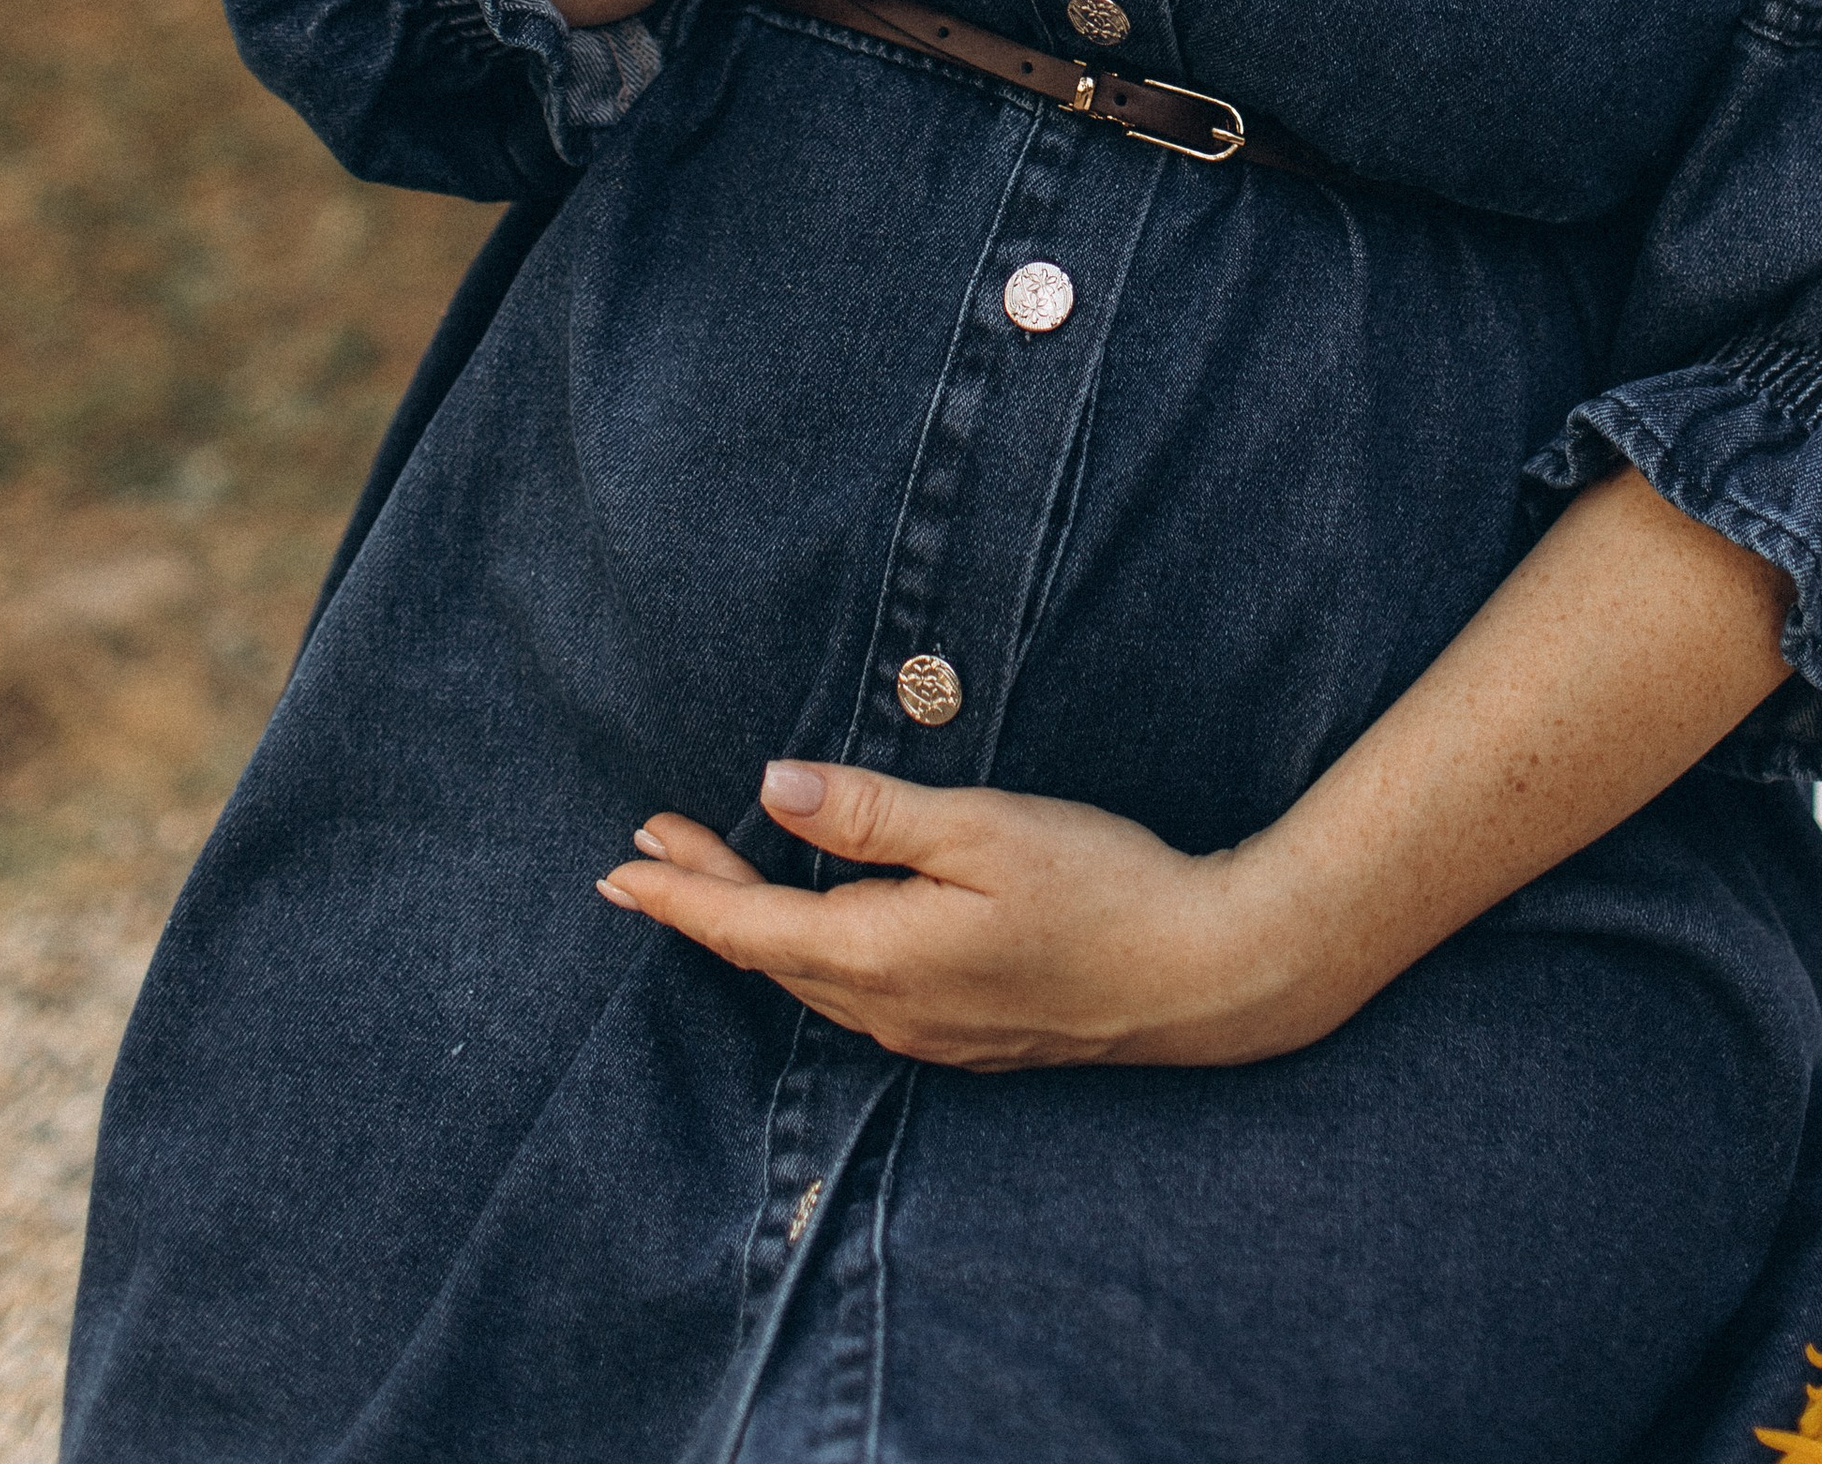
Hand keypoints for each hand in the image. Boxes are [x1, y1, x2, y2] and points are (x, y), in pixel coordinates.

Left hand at [597, 761, 1346, 1070]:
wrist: (1202, 973)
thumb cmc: (1102, 886)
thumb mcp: (983, 828)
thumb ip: (872, 812)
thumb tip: (772, 788)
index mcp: (882, 957)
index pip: (748, 928)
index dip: (680, 896)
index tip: (619, 867)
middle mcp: (891, 1012)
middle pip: (769, 956)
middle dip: (704, 902)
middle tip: (646, 854)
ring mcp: (929, 1032)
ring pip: (809, 982)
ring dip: (754, 928)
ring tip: (713, 881)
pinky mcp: (966, 1033)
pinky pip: (855, 996)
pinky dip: (810, 951)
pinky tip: (817, 929)